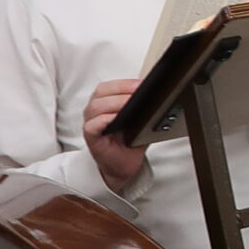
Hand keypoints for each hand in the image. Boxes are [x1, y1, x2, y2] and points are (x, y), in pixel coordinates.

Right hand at [81, 80, 148, 194]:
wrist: (124, 165)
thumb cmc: (129, 142)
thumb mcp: (140, 120)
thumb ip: (144, 107)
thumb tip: (157, 96)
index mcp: (106, 103)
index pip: (111, 86)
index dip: (125, 83)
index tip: (142, 84)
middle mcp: (96, 111)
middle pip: (101, 92)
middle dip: (121, 89)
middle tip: (138, 92)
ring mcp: (92, 123)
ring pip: (96, 106)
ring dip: (114, 103)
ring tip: (130, 104)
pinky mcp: (91, 136)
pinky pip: (93, 125)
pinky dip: (104, 119)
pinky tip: (115, 118)